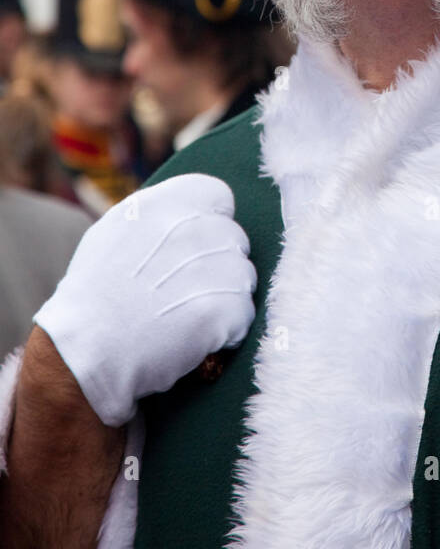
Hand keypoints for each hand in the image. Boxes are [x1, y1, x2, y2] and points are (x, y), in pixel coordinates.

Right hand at [33, 174, 256, 426]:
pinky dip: (227, 331)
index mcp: (164, 204)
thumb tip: (186, 214)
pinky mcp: (226, 306)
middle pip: (234, 239)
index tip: (196, 247)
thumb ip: (155, 216)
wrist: (86, 352)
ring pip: (243, 277)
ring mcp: (213, 265)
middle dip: (218, 264)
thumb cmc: (93, 297)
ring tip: (186, 316)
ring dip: (225, 297)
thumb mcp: (113, 233)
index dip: (211, 222)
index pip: (218, 196)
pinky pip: (244, 314)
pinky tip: (195, 338)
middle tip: (186, 291)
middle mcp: (193, 226)